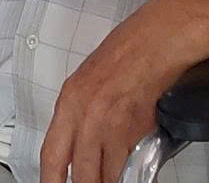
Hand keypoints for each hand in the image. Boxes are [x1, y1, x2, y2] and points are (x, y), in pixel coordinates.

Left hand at [41, 1, 198, 182]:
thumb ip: (82, 113)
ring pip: (106, 175)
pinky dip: (134, 175)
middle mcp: (86, 116)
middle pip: (80, 173)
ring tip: (114, 180)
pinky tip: (136, 175)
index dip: (50, 181)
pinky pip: (131, 165)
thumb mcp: (91, 80)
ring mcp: (111, 125)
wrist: (159, 40)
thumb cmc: (130, 50)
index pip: (51, 155)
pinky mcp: (137, 130)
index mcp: (70, 101)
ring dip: (111, 182)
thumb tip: (81, 143)